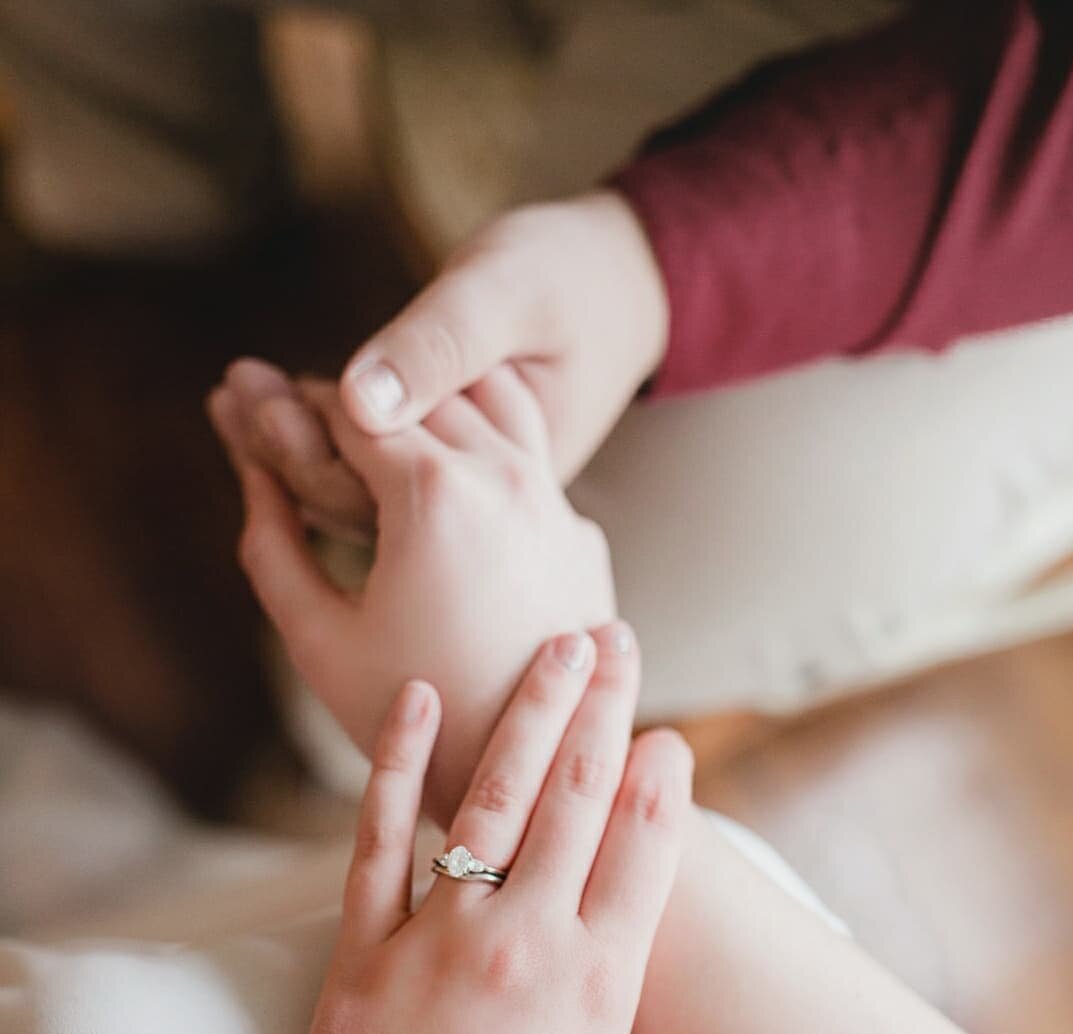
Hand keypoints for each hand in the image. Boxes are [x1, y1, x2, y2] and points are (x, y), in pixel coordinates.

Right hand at [208, 364, 615, 823]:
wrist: (529, 777)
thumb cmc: (413, 715)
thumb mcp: (318, 637)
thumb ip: (272, 544)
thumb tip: (252, 472)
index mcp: (435, 493)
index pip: (350, 407)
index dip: (299, 404)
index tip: (261, 405)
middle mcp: (507, 478)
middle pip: (420, 396)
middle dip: (357, 398)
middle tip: (304, 410)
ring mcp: (558, 505)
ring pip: (486, 410)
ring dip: (428, 407)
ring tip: (379, 432)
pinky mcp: (583, 538)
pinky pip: (531, 466)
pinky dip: (483, 453)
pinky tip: (447, 481)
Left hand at [211, 634, 692, 1033]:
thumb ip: (599, 1001)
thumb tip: (603, 927)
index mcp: (599, 991)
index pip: (647, 853)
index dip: (662, 780)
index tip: (669, 726)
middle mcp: (526, 946)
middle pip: (577, 799)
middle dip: (603, 708)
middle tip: (616, 638)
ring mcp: (439, 939)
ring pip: (494, 797)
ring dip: (529, 711)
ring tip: (554, 647)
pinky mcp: (362, 951)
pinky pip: (380, 836)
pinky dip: (396, 762)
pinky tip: (420, 699)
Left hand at [232, 191, 668, 530]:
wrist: (630, 285)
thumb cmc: (571, 277)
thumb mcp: (507, 294)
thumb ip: (438, 347)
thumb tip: (356, 398)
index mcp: (506, 481)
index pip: (386, 486)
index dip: (310, 444)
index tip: (254, 397)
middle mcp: (487, 508)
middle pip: (365, 499)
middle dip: (286, 446)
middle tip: (233, 392)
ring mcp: (475, 498)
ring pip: (366, 492)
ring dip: (293, 445)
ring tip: (234, 394)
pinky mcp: (462, 477)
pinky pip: (378, 474)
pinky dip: (321, 435)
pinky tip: (270, 399)